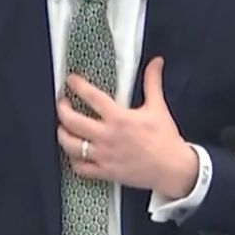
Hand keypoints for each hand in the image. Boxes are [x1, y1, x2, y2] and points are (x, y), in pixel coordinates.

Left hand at [57, 56, 197, 198]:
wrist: (173, 169)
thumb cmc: (165, 139)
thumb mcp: (158, 107)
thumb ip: (152, 82)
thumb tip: (156, 62)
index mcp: (119, 118)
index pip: (92, 97)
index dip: (78, 85)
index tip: (71, 80)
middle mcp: (108, 136)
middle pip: (72, 121)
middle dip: (62, 109)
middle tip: (62, 103)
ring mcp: (104, 155)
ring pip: (71, 145)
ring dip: (62, 134)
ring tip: (62, 127)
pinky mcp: (105, 172)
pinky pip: (80, 168)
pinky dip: (73, 160)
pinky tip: (73, 153)